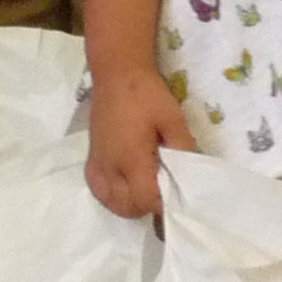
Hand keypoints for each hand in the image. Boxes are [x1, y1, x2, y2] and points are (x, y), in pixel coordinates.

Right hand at [86, 70, 196, 220]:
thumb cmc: (146, 95)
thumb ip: (183, 148)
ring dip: (129, 204)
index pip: (145, 199)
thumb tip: (189, 173)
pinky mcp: (92, 157)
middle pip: (127, 207)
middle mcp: (111, 166)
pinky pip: (97, 189)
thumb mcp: (173, 119)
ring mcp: (99, 163)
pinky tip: (123, 185)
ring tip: (144, 190)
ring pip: (110, 202)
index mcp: (132, 158)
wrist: (116, 74)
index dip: (162, 204)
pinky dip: (110, 196)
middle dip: (147, 207)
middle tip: (162, 191)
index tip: (175, 194)